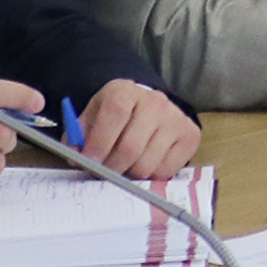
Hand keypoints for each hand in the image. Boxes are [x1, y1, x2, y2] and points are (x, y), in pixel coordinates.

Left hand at [72, 78, 201, 180]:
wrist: (146, 109)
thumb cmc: (114, 118)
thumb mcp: (91, 118)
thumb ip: (78, 136)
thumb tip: (76, 157)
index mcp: (126, 91)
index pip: (114, 114)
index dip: (99, 142)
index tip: (88, 161)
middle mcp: (155, 101)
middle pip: (130, 147)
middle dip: (111, 167)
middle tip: (103, 173)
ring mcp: (176, 119)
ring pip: (147, 164)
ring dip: (130, 174)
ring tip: (124, 167)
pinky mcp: (190, 136)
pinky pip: (165, 171)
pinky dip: (150, 176)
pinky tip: (145, 163)